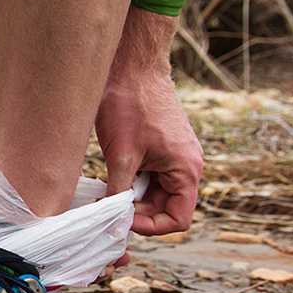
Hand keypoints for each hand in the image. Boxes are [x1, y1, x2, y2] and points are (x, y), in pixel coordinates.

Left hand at [95, 9, 203, 235]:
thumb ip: (119, 192)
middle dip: (136, 212)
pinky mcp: (161, 148)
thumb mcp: (120, 155)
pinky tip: (109, 178)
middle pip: (165, 208)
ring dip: (131, 197)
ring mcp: (175, 156)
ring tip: (105, 191)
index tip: (122, 220)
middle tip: (106, 208)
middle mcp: (187, 166)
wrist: (132, 65)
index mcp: (187, 170)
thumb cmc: (129, 104)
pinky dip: (130, 182)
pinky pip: (149, 176)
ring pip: (153, 194)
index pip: (178, 219)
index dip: (150, 227)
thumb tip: (112, 222)